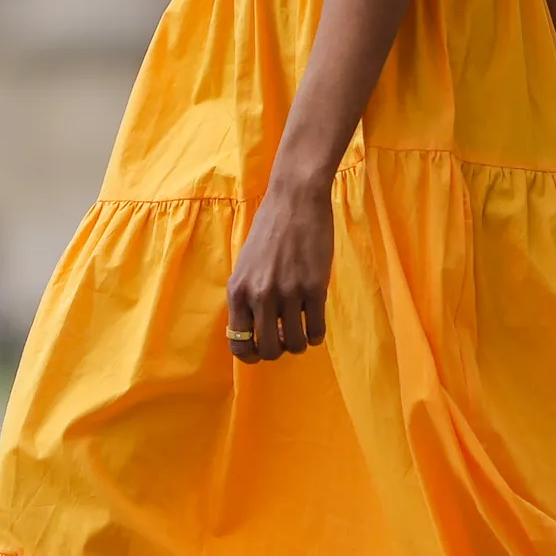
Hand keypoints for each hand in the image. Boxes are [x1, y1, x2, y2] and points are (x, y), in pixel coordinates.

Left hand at [226, 178, 334, 363]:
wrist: (295, 200)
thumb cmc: (269, 228)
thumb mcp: (246, 264)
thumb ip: (247, 294)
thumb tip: (255, 328)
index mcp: (237, 291)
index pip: (238, 343)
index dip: (250, 355)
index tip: (261, 351)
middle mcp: (259, 296)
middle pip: (268, 349)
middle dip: (278, 351)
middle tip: (285, 339)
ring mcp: (288, 293)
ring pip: (295, 344)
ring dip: (300, 344)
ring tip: (303, 333)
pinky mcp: (314, 288)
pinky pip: (316, 329)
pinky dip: (317, 335)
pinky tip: (317, 328)